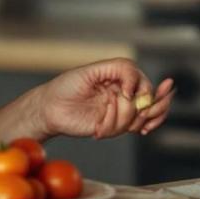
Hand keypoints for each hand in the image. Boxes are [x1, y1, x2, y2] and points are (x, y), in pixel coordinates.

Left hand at [38, 58, 172, 139]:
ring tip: (105, 117)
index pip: (144, 82)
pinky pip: (125, 128)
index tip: (124, 93)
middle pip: (150, 100)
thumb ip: (119, 70)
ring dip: (123, 118)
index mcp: (119, 77)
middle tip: (135, 109)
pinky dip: (116, 128)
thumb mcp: (92, 70)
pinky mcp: (112, 125)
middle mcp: (122, 93)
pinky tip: (106, 128)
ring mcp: (118, 109)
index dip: (143, 89)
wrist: (49, 109)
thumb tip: (134, 88)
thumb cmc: (66, 86)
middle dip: (148, 107)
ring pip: (138, 116)